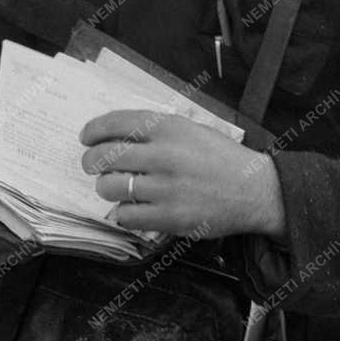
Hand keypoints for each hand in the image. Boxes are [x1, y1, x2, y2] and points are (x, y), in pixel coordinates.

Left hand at [80, 110, 285, 240]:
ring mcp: (165, 188)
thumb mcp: (189, 129)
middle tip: (92, 165)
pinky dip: (122, 212)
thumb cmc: (219, 157)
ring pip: (110, 187)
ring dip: (105, 187)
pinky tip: (129, 208)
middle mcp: (163, 155)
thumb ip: (154, 130)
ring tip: (113, 187)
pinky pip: (126, 216)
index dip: (93, 130)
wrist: (254, 189)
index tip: (85, 137)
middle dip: (91, 161)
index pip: (115, 122)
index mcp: (167, 127)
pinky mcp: (170, 217)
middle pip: (105, 156)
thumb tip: (114, 135)